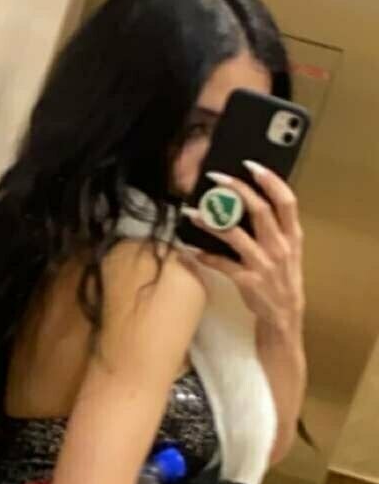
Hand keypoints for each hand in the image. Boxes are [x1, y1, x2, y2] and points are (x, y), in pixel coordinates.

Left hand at [183, 161, 304, 338]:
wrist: (284, 317)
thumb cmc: (282, 280)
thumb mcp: (288, 252)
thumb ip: (276, 228)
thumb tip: (251, 201)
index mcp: (293, 236)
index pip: (286, 201)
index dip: (270, 181)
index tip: (251, 166)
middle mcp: (280, 247)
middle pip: (259, 211)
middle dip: (237, 190)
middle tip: (216, 178)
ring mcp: (264, 265)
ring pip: (235, 235)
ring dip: (212, 221)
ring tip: (192, 212)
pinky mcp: (248, 282)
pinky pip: (222, 264)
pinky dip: (204, 256)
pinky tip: (189, 250)